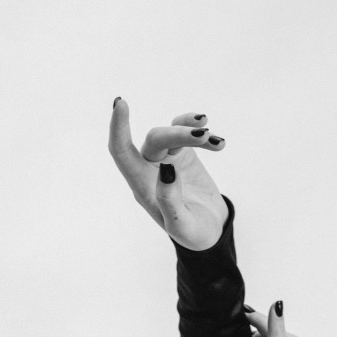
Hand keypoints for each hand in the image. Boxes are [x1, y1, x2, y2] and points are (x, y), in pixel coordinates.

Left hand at [108, 99, 228, 250]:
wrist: (211, 231)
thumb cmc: (193, 234)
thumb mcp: (182, 225)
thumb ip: (170, 202)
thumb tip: (166, 170)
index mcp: (142, 187)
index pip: (122, 153)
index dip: (118, 129)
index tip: (120, 103)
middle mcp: (149, 170)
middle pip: (155, 139)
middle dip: (179, 133)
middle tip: (205, 137)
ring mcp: (165, 159)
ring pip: (171, 133)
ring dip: (192, 132)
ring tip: (216, 142)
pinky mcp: (181, 154)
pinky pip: (184, 130)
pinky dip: (198, 129)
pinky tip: (217, 140)